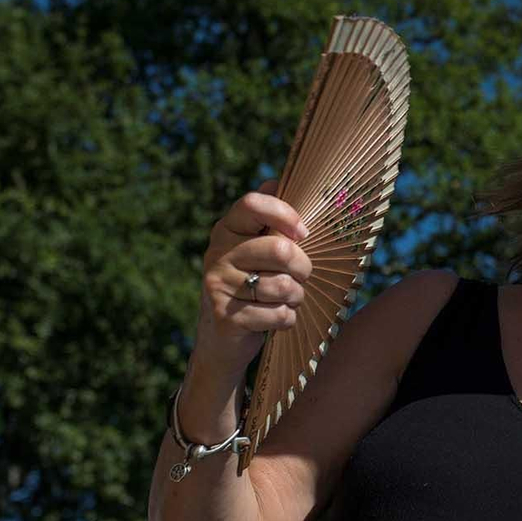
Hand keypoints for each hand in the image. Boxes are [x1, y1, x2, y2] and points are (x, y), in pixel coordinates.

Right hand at [192, 180, 312, 378]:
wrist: (222, 339)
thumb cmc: (253, 284)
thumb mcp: (258, 249)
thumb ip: (270, 219)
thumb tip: (276, 181)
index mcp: (228, 229)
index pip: (253, 203)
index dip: (285, 215)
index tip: (303, 233)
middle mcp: (218, 253)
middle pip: (282, 250)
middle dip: (303, 268)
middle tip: (299, 276)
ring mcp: (217, 285)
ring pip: (284, 286)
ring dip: (296, 297)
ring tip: (285, 299)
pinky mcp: (225, 316)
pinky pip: (279, 314)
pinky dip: (287, 319)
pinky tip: (274, 318)